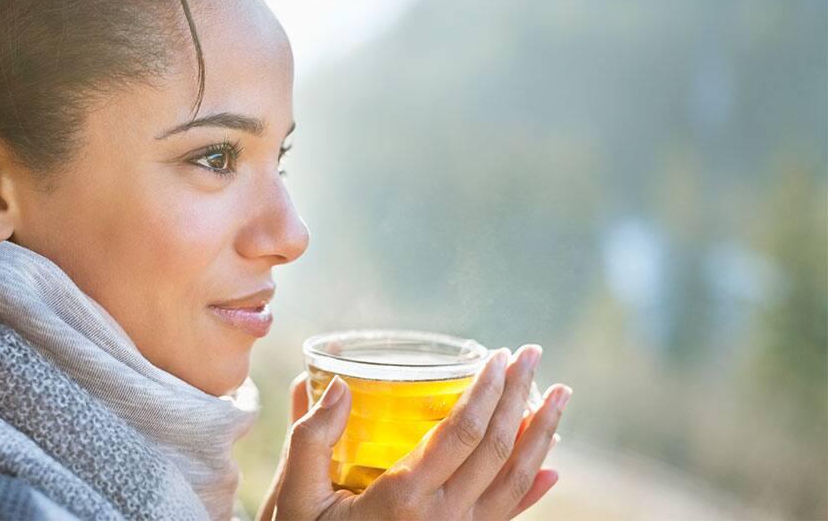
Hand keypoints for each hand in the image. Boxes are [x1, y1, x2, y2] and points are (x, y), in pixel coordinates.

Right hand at [258, 345, 570, 519]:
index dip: (486, 392)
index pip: (461, 434)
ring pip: (515, 482)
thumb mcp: (296, 496)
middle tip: (532, 354)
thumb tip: (338, 384)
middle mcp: (442, 520)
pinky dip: (534, 489)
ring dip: (543, 434)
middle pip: (497, 450)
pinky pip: (509, 516)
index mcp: (404, 498)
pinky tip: (552, 465)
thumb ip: (311, 439)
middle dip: (520, 397)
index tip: (499, 355)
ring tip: (561, 395)